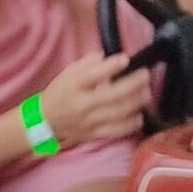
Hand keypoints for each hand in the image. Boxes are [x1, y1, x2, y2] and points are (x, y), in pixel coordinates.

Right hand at [34, 51, 150, 145]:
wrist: (45, 121)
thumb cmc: (61, 92)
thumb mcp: (68, 72)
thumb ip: (88, 63)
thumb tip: (108, 57)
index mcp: (74, 86)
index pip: (92, 75)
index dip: (111, 67)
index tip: (126, 59)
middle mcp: (82, 104)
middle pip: (113, 95)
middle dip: (134, 84)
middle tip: (145, 75)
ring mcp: (89, 121)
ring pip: (118, 114)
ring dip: (137, 102)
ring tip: (147, 93)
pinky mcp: (94, 135)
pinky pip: (116, 131)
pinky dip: (131, 124)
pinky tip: (139, 115)